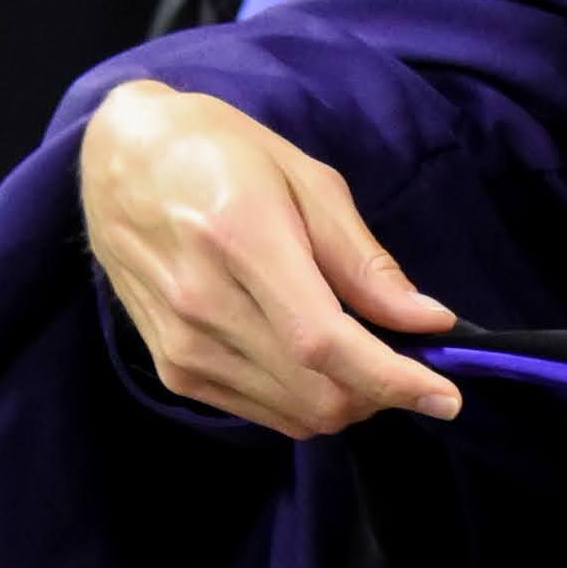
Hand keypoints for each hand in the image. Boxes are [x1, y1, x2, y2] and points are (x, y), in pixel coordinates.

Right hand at [79, 79, 460, 435]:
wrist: (119, 162)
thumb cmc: (219, 153)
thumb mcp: (306, 181)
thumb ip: (365, 262)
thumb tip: (428, 322)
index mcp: (242, 240)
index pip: (325, 343)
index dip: (393, 379)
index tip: (447, 396)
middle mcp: (204, 304)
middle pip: (318, 393)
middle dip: (382, 392)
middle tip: (407, 358)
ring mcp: (183, 345)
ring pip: (297, 414)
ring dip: (348, 399)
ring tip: (360, 351)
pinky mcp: (173, 369)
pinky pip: (264, 413)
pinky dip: (307, 400)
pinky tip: (314, 359)